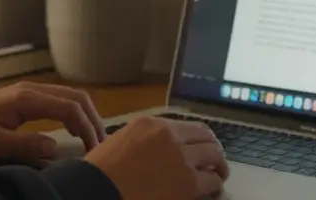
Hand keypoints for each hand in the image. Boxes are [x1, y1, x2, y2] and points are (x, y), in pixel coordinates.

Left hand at [0, 81, 106, 162]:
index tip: (95, 151)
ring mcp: (27, 92)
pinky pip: (57, 100)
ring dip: (85, 114)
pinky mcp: (23, 98)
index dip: (87, 129)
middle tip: (102, 145)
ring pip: (68, 96)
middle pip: (75, 97)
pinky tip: (73, 129)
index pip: (69, 108)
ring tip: (93, 139)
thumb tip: (56, 147)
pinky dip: (72, 112)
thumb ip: (25, 145)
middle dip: (93, 119)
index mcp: (25, 99)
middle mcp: (30, 90)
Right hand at [84, 116, 228, 199]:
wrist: (97, 189)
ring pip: (215, 157)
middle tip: (214, 163)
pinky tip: (211, 190)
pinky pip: (213, 182)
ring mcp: (181, 159)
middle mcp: (170, 136)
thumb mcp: (122, 140)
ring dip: (218, 167)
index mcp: (152, 124)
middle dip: (213, 150)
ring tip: (217, 176)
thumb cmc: (101, 171)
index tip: (201, 148)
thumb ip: (146, 139)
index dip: (200, 138)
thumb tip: (163, 150)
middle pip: (207, 138)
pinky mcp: (188, 183)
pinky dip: (214, 186)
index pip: (189, 126)